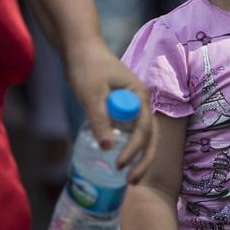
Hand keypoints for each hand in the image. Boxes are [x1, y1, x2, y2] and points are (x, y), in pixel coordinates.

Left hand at [61, 38, 155, 182]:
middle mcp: (142, 102)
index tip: (119, 164)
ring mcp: (133, 105)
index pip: (144, 130)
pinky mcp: (121, 108)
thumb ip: (99, 119)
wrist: (79, 48)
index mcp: (140, 97)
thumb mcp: (91, 94)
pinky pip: (130, 131)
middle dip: (143, 161)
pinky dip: (128, 147)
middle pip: (150, 137)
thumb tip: (108, 148)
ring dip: (138, 156)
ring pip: (142, 136)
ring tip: (129, 178)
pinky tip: (118, 159)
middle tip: (130, 181)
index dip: (134, 150)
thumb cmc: (87, 66)